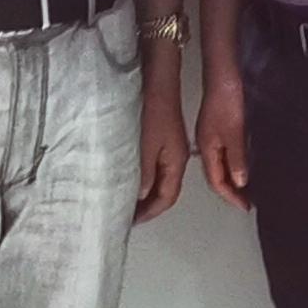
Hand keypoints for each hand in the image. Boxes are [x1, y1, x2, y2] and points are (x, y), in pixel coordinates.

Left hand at [134, 63, 190, 221]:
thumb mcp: (147, 146)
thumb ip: (145, 173)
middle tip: (130, 216)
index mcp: (176, 163)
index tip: (134, 221)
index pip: (167, 198)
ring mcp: (172, 152)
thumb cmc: (154, 113)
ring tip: (129, 203)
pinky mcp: (165, 144)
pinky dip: (147, 180)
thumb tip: (142, 196)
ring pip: (162, 182)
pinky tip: (134, 180)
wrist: (160, 86)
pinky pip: (158, 170)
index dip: (151, 212)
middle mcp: (177, 160)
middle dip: (149, 207)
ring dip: (147, 194)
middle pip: (166, 192)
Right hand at [197, 70, 250, 205]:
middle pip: (216, 176)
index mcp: (207, 149)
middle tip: (246, 202)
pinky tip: (243, 165)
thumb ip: (236, 158)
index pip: (216, 181)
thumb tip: (240, 181)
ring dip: (232, 179)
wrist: (223, 76)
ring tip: (247, 189)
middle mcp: (206, 145)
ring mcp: (211, 137)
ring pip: (219, 166)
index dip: (230, 196)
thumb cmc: (227, 100)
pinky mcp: (218, 129)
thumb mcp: (235, 132)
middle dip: (230, 191)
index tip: (245, 206)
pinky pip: (223, 155)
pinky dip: (233, 165)